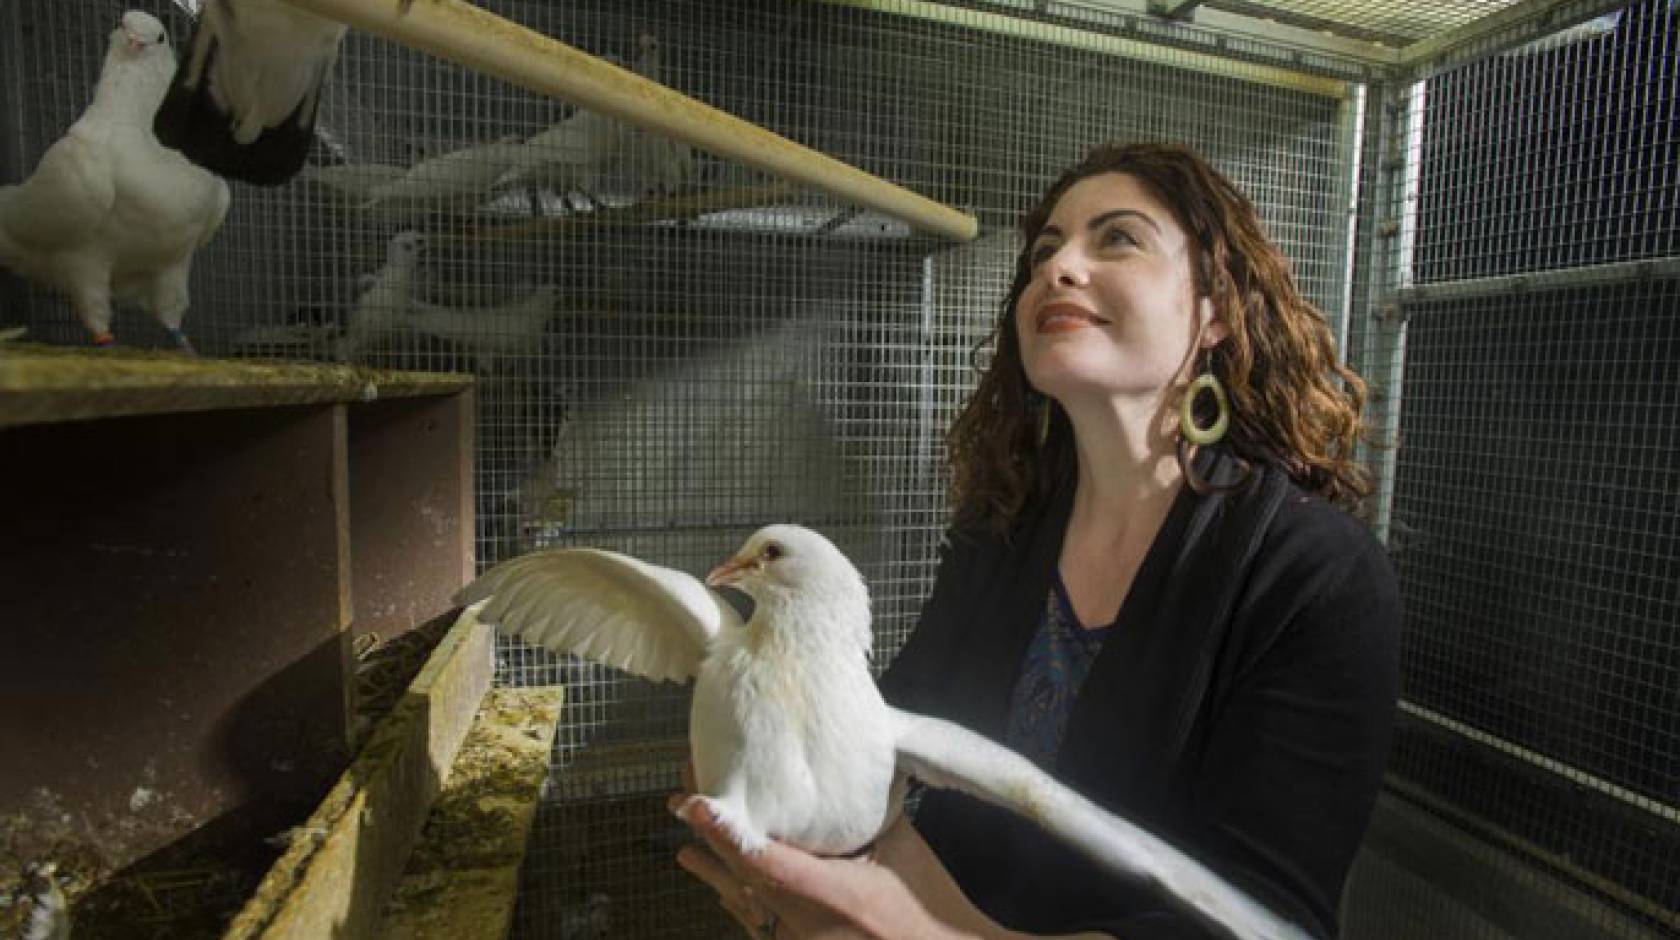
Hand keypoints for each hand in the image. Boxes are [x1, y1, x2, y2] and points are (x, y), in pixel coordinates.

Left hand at [669, 781, 1021, 939]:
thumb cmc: (930, 903)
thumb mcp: (904, 849)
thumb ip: (869, 814)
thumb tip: (841, 771)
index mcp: (838, 895)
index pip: (768, 862)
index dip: (726, 833)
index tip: (694, 804)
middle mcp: (810, 925)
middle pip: (744, 880)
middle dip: (711, 838)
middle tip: (681, 799)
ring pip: (746, 906)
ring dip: (715, 872)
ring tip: (685, 847)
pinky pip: (760, 927)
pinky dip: (738, 902)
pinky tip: (720, 888)